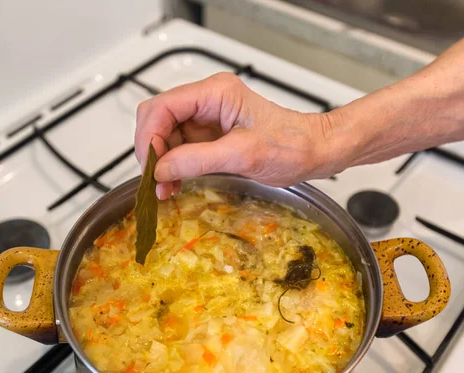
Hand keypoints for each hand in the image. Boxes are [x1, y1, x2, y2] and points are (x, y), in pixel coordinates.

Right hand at [134, 72, 342, 199]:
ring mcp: (208, 117)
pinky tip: (175, 183)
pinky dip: (174, 166)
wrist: (314, 151)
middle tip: (156, 181)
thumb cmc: (290, 146)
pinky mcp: (211, 135)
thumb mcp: (242, 155)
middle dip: (153, 150)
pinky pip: (181, 147)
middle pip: (159, 119)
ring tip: (165, 189)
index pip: (163, 107)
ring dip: (162, 162)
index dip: (150, 137)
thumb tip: (160, 169)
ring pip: (166, 135)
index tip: (151, 167)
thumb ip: (197, 160)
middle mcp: (207, 100)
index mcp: (215, 93)